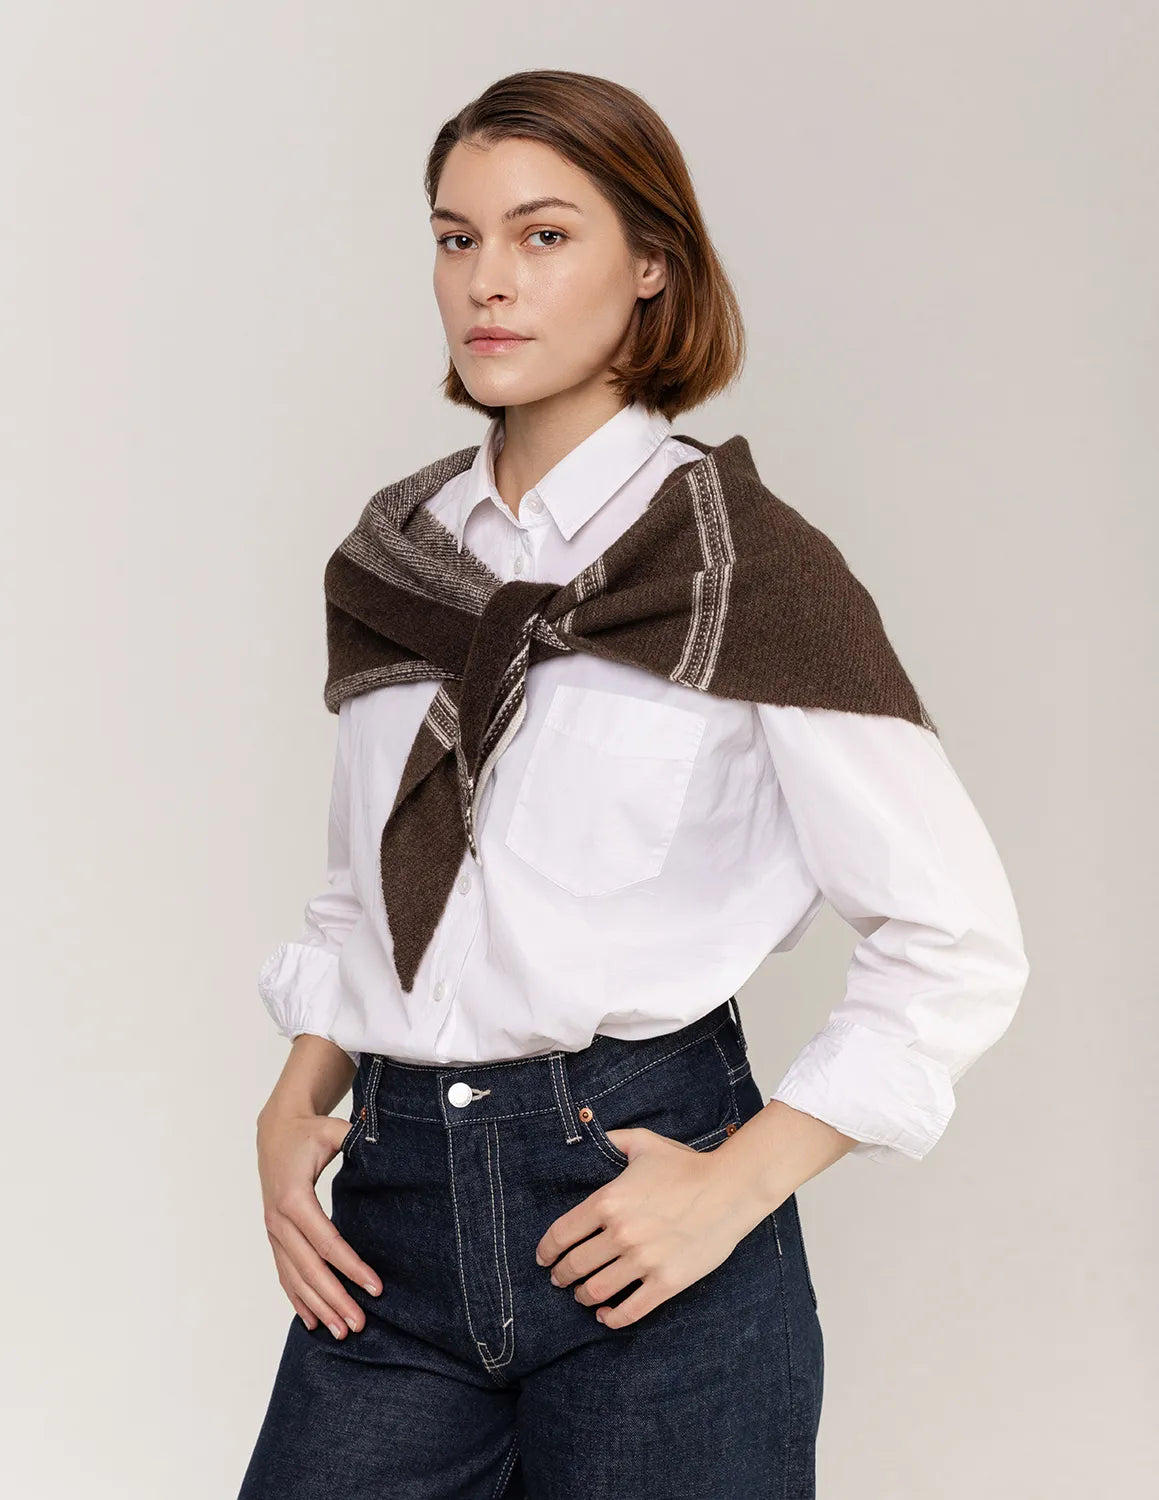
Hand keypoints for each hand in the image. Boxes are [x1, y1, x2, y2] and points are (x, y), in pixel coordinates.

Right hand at [255, 1105, 381, 1339]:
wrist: (275, 1130)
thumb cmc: (308, 1131)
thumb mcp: (333, 1130)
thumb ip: (358, 1137)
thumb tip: (384, 1143)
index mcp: (294, 1198)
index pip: (326, 1241)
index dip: (351, 1266)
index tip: (375, 1287)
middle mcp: (279, 1220)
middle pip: (309, 1269)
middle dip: (335, 1299)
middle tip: (360, 1324)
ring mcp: (274, 1231)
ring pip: (295, 1278)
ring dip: (318, 1306)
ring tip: (342, 1331)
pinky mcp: (275, 1236)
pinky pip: (285, 1274)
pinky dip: (298, 1299)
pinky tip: (313, 1321)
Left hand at [533, 1128, 754, 1328]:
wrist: (729, 1189)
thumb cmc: (686, 1165)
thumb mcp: (643, 1143)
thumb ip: (610, 1139)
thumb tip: (586, 1133)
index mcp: (608, 1201)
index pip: (561, 1234)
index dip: (546, 1251)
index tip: (543, 1259)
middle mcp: (621, 1234)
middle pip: (575, 1266)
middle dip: (561, 1276)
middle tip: (559, 1279)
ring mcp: (643, 1261)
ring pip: (596, 1290)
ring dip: (582, 1296)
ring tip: (582, 1295)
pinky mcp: (666, 1282)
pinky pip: (630, 1311)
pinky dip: (612, 1318)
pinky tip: (605, 1315)